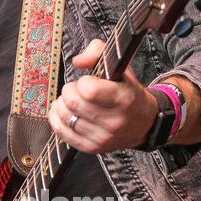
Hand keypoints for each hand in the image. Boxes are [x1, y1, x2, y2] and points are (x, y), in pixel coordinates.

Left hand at [47, 37, 157, 152]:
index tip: (88, 82)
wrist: (142, 123)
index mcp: (124, 99)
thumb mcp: (120, 67)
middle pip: (73, 103)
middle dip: (69, 91)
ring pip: (65, 117)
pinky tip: (66, 112)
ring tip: (72, 101)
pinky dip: (57, 119)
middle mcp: (114, 121)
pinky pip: (62, 132)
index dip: (83, 82)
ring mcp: (102, 137)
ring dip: (62, 105)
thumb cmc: (128, 92)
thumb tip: (77, 61)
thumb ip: (98, 52)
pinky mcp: (91, 148)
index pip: (89, 90)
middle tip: (77, 90)